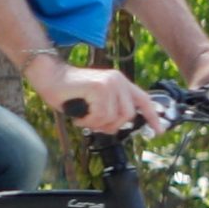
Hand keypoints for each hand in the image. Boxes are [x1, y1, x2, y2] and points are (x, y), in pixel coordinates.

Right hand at [24, 55, 170, 134]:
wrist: (49, 77)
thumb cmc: (70, 93)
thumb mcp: (97, 102)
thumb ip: (112, 110)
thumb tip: (121, 126)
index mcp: (120, 82)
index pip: (143, 100)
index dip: (152, 117)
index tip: (159, 131)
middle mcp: (118, 80)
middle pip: (127, 116)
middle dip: (111, 126)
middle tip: (93, 123)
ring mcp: (110, 82)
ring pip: (113, 118)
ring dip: (96, 124)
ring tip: (84, 117)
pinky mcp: (99, 87)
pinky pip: (100, 116)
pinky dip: (88, 121)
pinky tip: (79, 115)